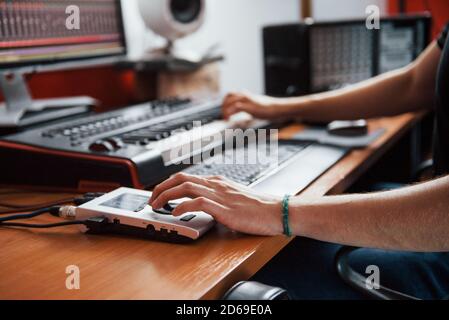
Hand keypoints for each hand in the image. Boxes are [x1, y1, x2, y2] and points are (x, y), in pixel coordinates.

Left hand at [149, 173, 283, 235]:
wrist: (276, 211)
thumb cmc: (258, 208)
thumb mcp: (233, 199)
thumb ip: (218, 199)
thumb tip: (203, 207)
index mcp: (218, 182)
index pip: (187, 177)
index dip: (169, 184)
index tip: (160, 193)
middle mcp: (216, 184)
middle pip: (181, 178)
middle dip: (161, 187)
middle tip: (151, 199)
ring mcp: (219, 194)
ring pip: (185, 187)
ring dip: (166, 195)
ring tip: (155, 205)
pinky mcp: (224, 207)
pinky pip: (197, 202)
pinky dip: (182, 205)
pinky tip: (174, 213)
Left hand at [222, 92, 283, 119]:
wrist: (279, 109)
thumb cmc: (269, 109)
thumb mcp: (256, 107)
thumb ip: (249, 108)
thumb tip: (245, 112)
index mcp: (246, 95)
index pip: (231, 94)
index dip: (225, 102)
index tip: (224, 111)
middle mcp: (246, 96)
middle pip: (229, 95)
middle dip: (223, 105)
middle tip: (223, 115)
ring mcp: (248, 100)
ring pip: (231, 100)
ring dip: (225, 109)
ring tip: (225, 118)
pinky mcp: (250, 106)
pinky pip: (236, 107)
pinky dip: (230, 113)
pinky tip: (229, 119)